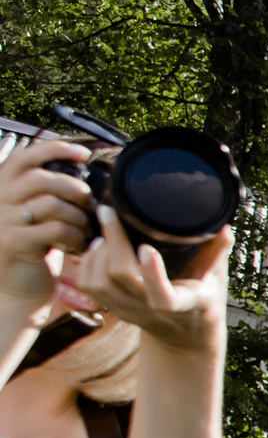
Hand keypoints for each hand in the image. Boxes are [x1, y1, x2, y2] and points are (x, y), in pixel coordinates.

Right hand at [0, 139, 99, 304]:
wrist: (17, 289)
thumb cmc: (36, 250)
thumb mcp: (38, 216)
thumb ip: (49, 194)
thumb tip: (83, 175)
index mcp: (4, 188)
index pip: (25, 157)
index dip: (55, 148)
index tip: (84, 153)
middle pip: (43, 179)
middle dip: (75, 190)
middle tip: (88, 205)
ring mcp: (4, 221)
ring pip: (52, 203)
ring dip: (78, 216)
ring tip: (83, 230)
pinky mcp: (15, 242)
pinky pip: (55, 228)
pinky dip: (75, 235)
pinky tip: (78, 245)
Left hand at [72, 210, 228, 353]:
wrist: (183, 333)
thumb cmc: (202, 298)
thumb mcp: (216, 278)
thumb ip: (217, 252)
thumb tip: (225, 226)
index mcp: (182, 303)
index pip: (164, 296)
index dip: (152, 274)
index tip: (146, 247)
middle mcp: (151, 310)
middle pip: (121, 277)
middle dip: (113, 241)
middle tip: (109, 213)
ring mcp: (129, 310)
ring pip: (99, 281)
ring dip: (98, 251)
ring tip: (106, 231)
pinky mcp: (113, 308)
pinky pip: (88, 284)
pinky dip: (87, 261)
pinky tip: (98, 246)